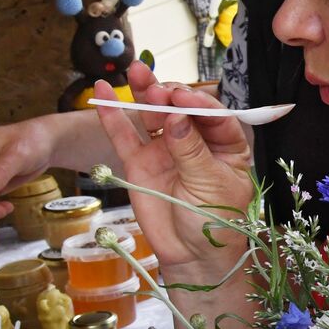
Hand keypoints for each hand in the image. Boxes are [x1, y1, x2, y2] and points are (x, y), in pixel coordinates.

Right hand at [94, 62, 254, 269]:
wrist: (192, 256)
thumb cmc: (216, 222)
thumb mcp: (211, 186)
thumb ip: (191, 151)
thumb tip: (176, 117)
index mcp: (226, 144)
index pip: (214, 115)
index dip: (198, 103)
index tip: (183, 98)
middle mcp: (195, 141)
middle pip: (181, 109)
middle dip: (170, 94)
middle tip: (158, 89)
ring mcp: (166, 150)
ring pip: (153, 115)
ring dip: (144, 92)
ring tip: (136, 72)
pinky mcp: (140, 163)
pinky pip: (125, 136)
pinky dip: (113, 115)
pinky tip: (103, 93)